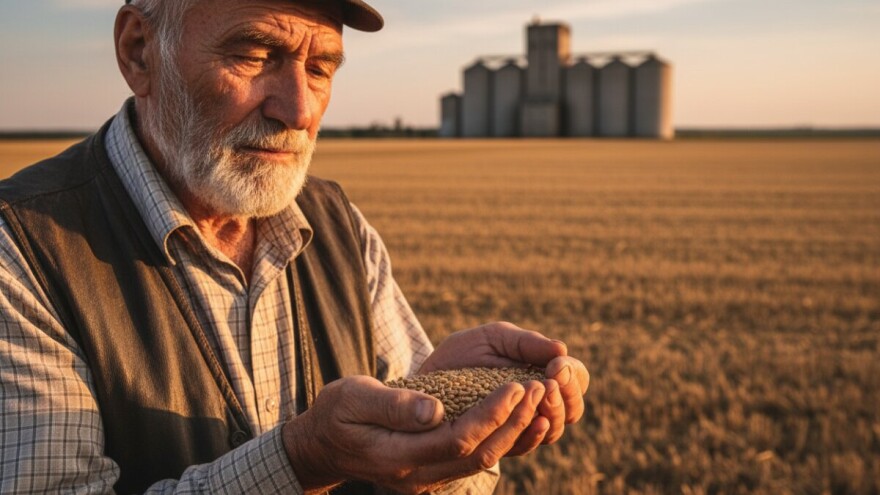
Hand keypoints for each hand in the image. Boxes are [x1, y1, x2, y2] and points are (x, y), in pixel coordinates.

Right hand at [282, 374, 545, 493]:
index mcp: (398, 456)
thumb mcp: (354, 398)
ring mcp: (424, 480)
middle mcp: (416, 476)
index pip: (459, 438)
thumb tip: (435, 410)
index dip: (492, 413)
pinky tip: (517, 418)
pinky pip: (472, 461)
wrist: (320, 445)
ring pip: (480, 461)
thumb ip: (394, 406)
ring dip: (513, 431)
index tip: (516, 385)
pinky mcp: (430, 474)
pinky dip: (499, 440)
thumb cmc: (335, 412)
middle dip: (514, 422)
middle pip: (478, 454)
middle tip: (539, 388)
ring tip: (536, 400)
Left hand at [420, 322, 589, 455]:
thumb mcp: (493, 339)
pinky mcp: (499, 443)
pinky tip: (533, 422)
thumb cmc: (462, 354)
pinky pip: (524, 446)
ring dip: (553, 413)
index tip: (556, 365)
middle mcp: (537, 403)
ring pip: (554, 429)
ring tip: (540, 395)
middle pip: (573, 408)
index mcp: (541, 374)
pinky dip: (532, 435)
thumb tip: (561, 348)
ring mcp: (520, 425)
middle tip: (550, 383)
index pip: (576, 379)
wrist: (423, 381)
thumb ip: (526, 343)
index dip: (572, 375)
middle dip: (566, 395)